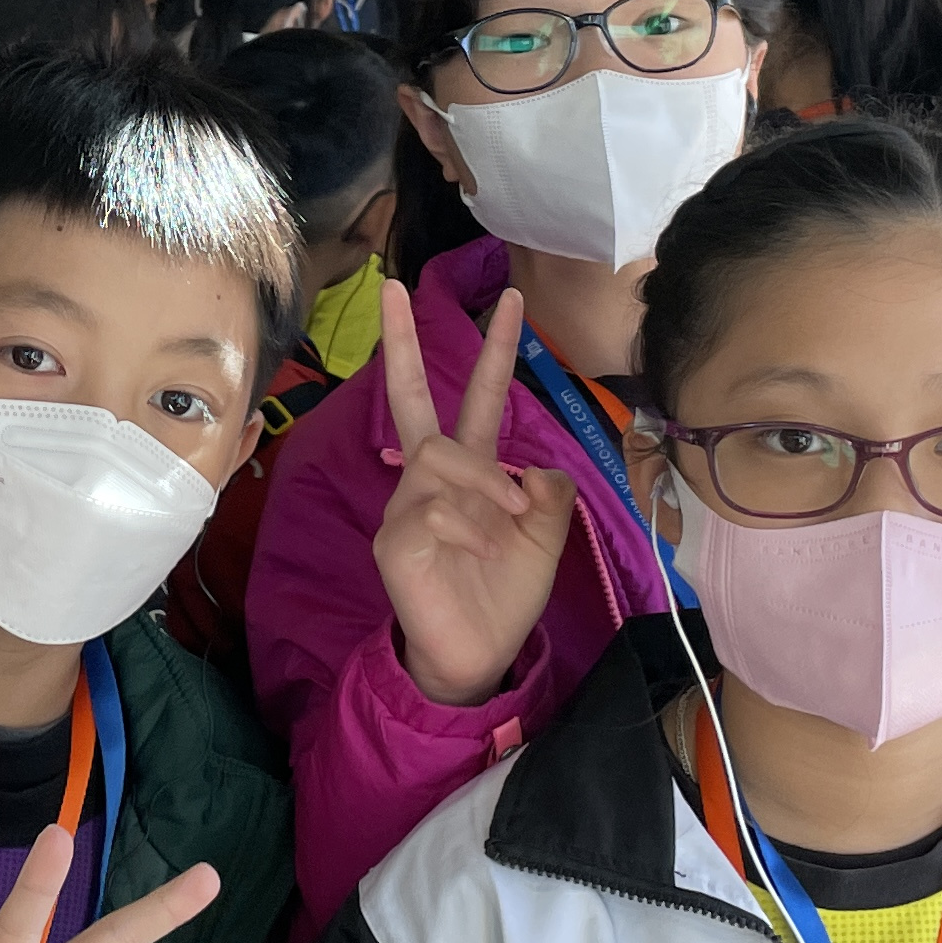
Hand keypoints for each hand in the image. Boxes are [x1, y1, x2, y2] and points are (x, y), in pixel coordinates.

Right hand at [372, 283, 582, 705]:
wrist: (478, 655)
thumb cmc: (504, 595)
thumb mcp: (545, 539)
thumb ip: (549, 496)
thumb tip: (533, 467)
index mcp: (471, 472)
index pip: (478, 399)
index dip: (494, 352)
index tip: (509, 300)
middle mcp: (431, 478)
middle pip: (411, 398)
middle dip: (403, 341)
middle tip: (392, 287)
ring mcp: (407, 505)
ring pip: (440, 456)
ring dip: (486, 485)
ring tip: (508, 524)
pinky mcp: (395, 538)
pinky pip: (433, 508)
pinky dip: (470, 527)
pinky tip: (481, 553)